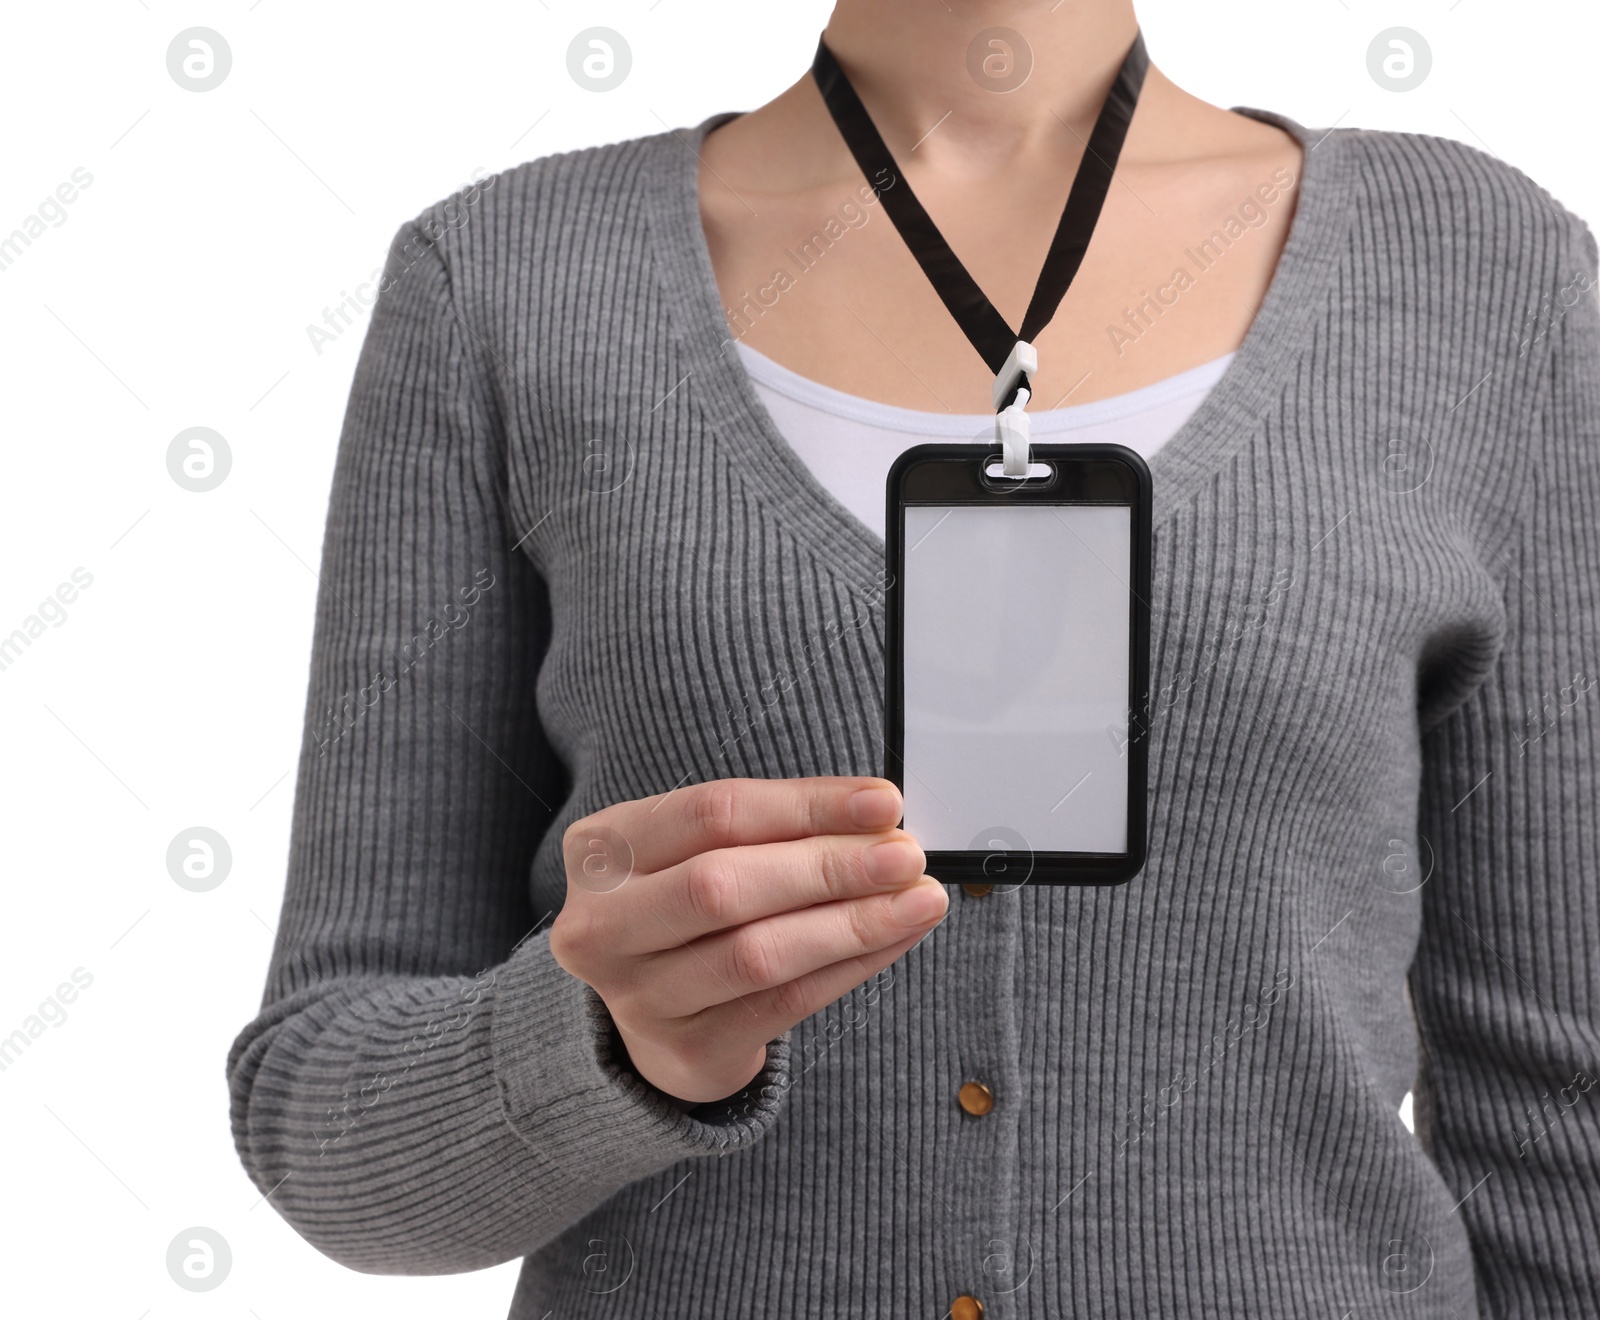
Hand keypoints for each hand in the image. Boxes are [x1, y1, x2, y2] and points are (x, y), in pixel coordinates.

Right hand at [549, 776, 946, 1104]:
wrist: (646, 1012)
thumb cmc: (684, 907)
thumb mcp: (695, 849)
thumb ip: (772, 830)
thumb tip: (877, 817)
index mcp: (601, 849)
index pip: (712, 813)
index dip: (805, 805)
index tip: (881, 802)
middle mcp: (603, 924)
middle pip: (724, 885)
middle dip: (829, 867)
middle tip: (905, 856)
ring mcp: (638, 996)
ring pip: (758, 953)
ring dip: (853, 922)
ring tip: (918, 899)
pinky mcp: (686, 1049)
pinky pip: (784, 1003)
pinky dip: (850, 966)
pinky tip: (894, 938)